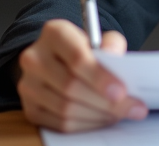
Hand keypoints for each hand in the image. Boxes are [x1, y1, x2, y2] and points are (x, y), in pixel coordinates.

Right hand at [17, 19, 147, 131]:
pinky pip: (59, 123)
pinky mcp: (29, 107)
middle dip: (105, 102)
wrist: (59, 61)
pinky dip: (84, 125)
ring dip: (97, 115)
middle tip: (129, 107)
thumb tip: (114, 58)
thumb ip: (111, 44)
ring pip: (65, 108)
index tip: (121, 92)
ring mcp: (28, 84)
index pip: (76, 58)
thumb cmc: (84, 50)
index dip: (100, 77)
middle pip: (71, 86)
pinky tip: (100, 119)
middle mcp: (35, 57)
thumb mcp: (101, 38)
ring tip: (118, 113)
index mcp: (54, 33)